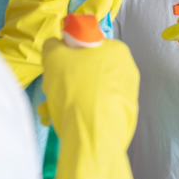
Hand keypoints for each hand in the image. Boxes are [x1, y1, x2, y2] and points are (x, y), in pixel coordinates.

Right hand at [38, 37, 138, 178]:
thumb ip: (53, 44)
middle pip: (87, 70)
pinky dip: (81, 112)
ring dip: (68, 98)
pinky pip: (97, 108)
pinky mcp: (124, 116)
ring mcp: (128, 95)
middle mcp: (127, 70)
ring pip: (90, 91)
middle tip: (50, 91)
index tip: (55, 69)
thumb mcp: (54, 56)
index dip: (67, 56)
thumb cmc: (74, 87)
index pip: (87, 46)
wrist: (92, 134)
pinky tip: (65, 121)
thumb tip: (56, 45)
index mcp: (117, 50)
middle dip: (65, 81)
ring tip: (51, 110)